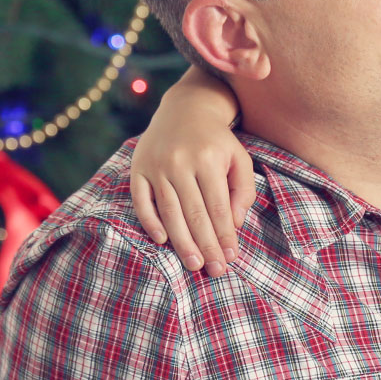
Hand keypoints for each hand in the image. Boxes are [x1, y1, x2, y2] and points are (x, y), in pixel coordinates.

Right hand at [129, 109, 254, 277]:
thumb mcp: (239, 158)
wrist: (185, 109)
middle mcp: (181, 162)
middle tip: (214, 270)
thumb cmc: (217, 141)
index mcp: (209, 159)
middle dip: (206, 245)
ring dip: (182, 242)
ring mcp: (156, 165)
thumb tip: (236, 224)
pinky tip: (162, 241)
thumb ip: (243, 189)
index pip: (218, 207)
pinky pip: (141, 200)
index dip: (225, 235)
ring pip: (169, 211)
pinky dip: (150, 222)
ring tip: (194, 264)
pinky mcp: (138, 168)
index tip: (231, 257)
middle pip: (194, 213)